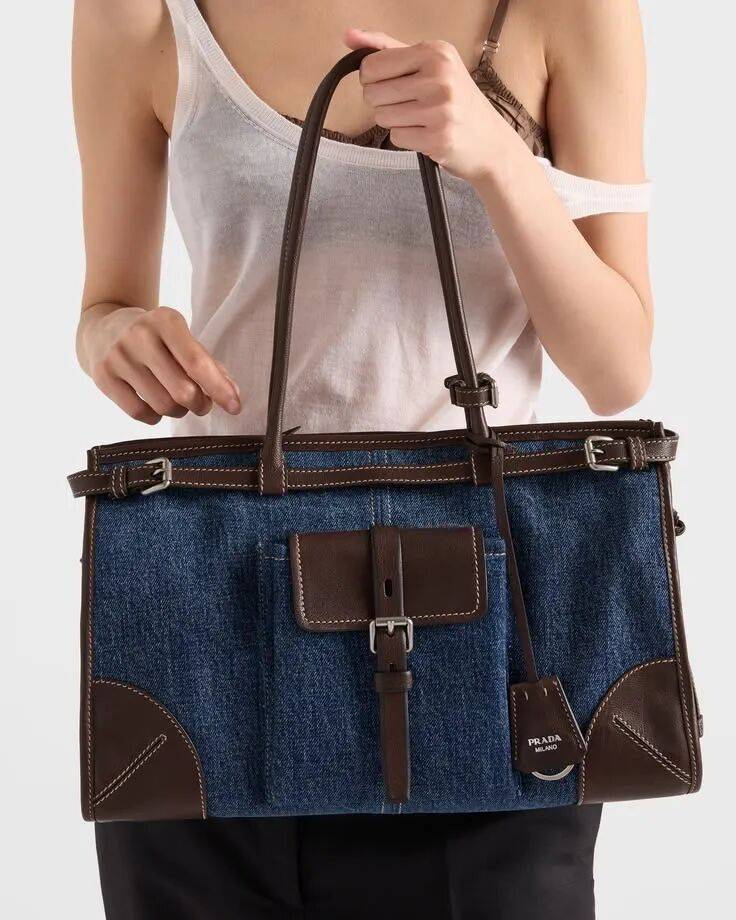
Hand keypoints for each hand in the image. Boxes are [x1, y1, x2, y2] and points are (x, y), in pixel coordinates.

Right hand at [81, 305, 240, 423]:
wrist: (103, 329)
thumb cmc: (155, 338)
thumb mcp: (181, 339)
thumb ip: (208, 364)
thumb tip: (232, 395)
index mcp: (166, 321)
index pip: (197, 362)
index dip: (219, 389)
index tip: (235, 406)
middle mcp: (139, 336)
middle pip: (182, 391)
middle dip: (200, 404)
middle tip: (202, 404)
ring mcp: (118, 356)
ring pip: (162, 405)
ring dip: (179, 412)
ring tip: (177, 402)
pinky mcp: (102, 376)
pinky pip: (139, 413)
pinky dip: (155, 417)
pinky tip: (156, 406)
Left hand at [344, 28, 511, 184]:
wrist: (490, 142)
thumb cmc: (456, 100)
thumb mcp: (430, 64)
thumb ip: (387, 48)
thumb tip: (349, 36)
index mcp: (435, 52)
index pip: (372, 65)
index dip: (373, 79)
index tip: (390, 83)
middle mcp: (438, 77)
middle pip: (373, 93)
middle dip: (384, 102)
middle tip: (409, 104)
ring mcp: (439, 109)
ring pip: (382, 116)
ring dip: (394, 121)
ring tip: (420, 119)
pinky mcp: (436, 138)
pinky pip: (395, 137)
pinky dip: (406, 138)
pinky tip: (426, 134)